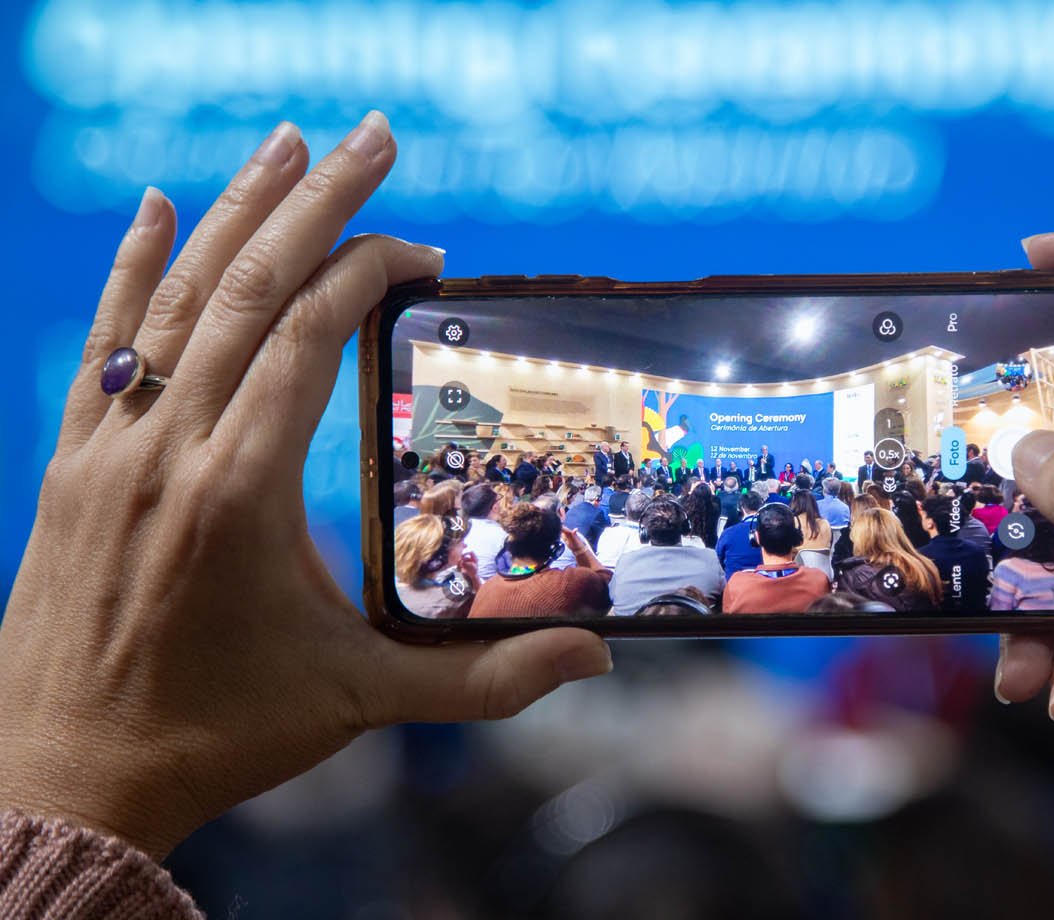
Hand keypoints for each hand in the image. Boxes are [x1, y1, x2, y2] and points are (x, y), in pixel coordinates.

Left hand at [0, 112, 611, 859]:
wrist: (63, 776)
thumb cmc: (217, 735)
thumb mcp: (359, 703)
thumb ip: (482, 680)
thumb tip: (592, 659)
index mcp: (240, 492)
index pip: (307, 335)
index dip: (368, 274)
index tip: (425, 258)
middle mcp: (168, 451)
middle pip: (246, 289)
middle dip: (316, 203)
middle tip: (373, 137)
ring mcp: (108, 450)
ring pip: (173, 300)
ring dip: (235, 213)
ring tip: (287, 144)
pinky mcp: (72, 464)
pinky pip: (103, 343)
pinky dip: (131, 268)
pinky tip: (158, 207)